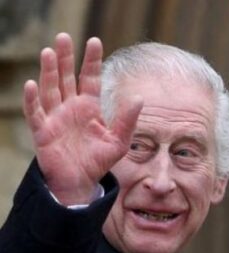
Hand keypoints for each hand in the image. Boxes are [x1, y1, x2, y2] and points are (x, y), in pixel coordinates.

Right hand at [23, 33, 142, 205]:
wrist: (81, 181)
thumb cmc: (99, 161)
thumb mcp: (119, 140)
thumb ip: (127, 120)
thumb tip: (138, 97)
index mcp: (89, 107)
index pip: (89, 78)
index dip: (91, 61)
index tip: (95, 41)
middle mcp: (70, 108)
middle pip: (66, 77)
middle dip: (65, 58)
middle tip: (64, 37)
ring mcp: (55, 117)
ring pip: (50, 89)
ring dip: (48, 72)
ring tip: (49, 52)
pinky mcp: (43, 131)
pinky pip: (35, 112)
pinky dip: (32, 99)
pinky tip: (32, 84)